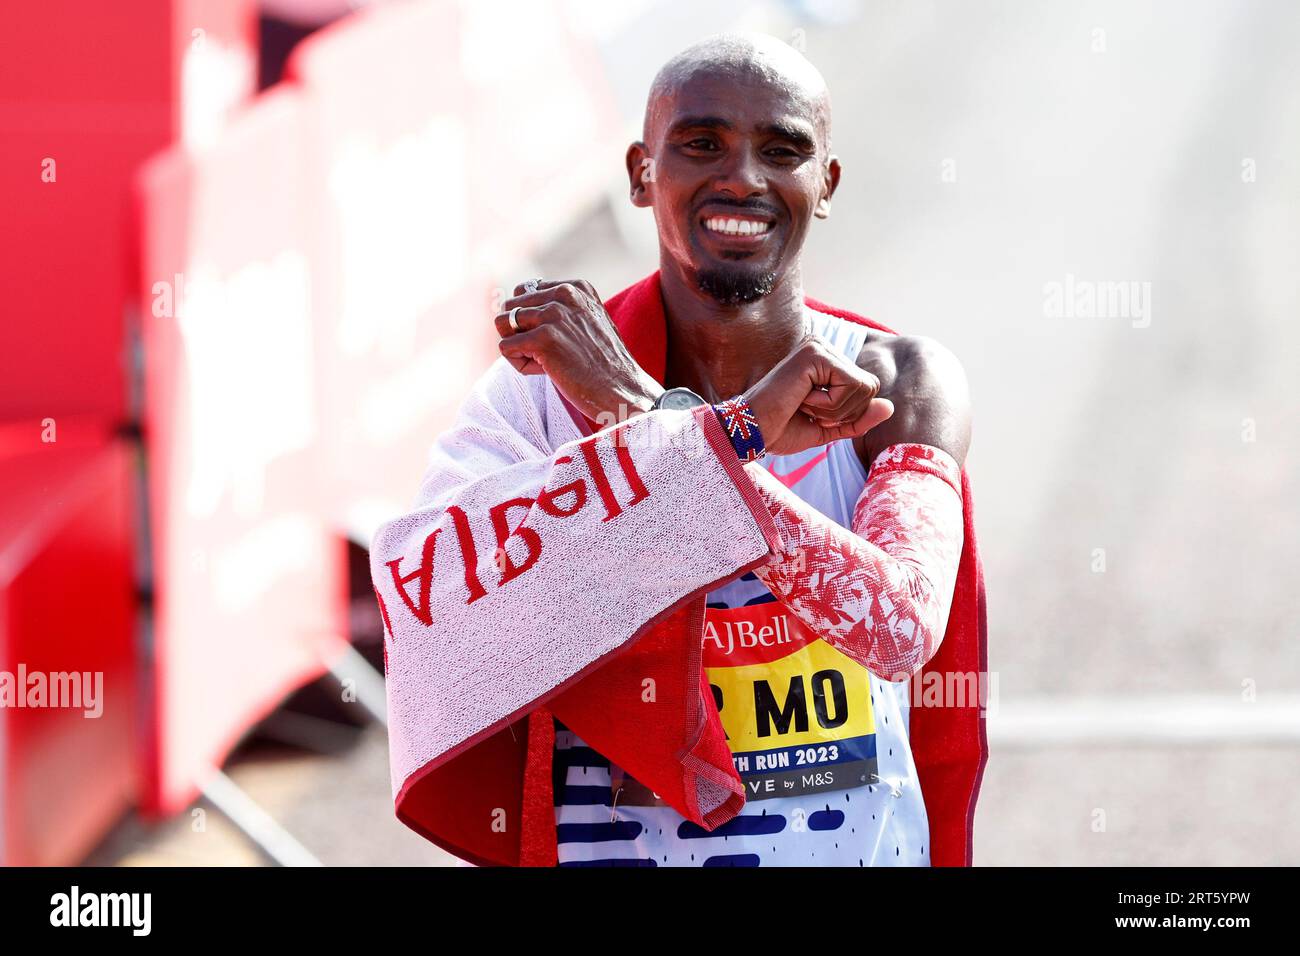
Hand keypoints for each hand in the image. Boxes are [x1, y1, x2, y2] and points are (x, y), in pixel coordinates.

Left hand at [495, 279, 660, 424]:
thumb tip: (518, 305)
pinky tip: (545, 372)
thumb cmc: (604, 364)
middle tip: (546, 353)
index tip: (554, 339)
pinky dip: (518, 364)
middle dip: (520, 332)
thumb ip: (561, 308)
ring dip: (517, 347)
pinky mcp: (543, 339)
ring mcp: (553, 315)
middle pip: (510, 306)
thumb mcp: (588, 321)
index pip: (525, 292)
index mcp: (575, 287)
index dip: (531, 320)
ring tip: (544, 362)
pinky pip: (505, 347)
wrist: (623, 390)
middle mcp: (564, 294)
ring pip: (503, 324)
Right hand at [743, 334, 893, 455]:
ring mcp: (819, 347)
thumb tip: (890, 407)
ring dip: (834, 410)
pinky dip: (829, 404)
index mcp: (827, 361)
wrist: (751, 432)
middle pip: (870, 387)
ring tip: (802, 404)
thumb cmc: (781, 429)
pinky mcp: (816, 354)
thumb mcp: (830, 428)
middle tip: (809, 411)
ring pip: (863, 387)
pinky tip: (802, 399)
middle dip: (844, 412)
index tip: (815, 415)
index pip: (868, 388)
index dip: (848, 413)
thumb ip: (859, 418)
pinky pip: (850, 385)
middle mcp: (824, 347)